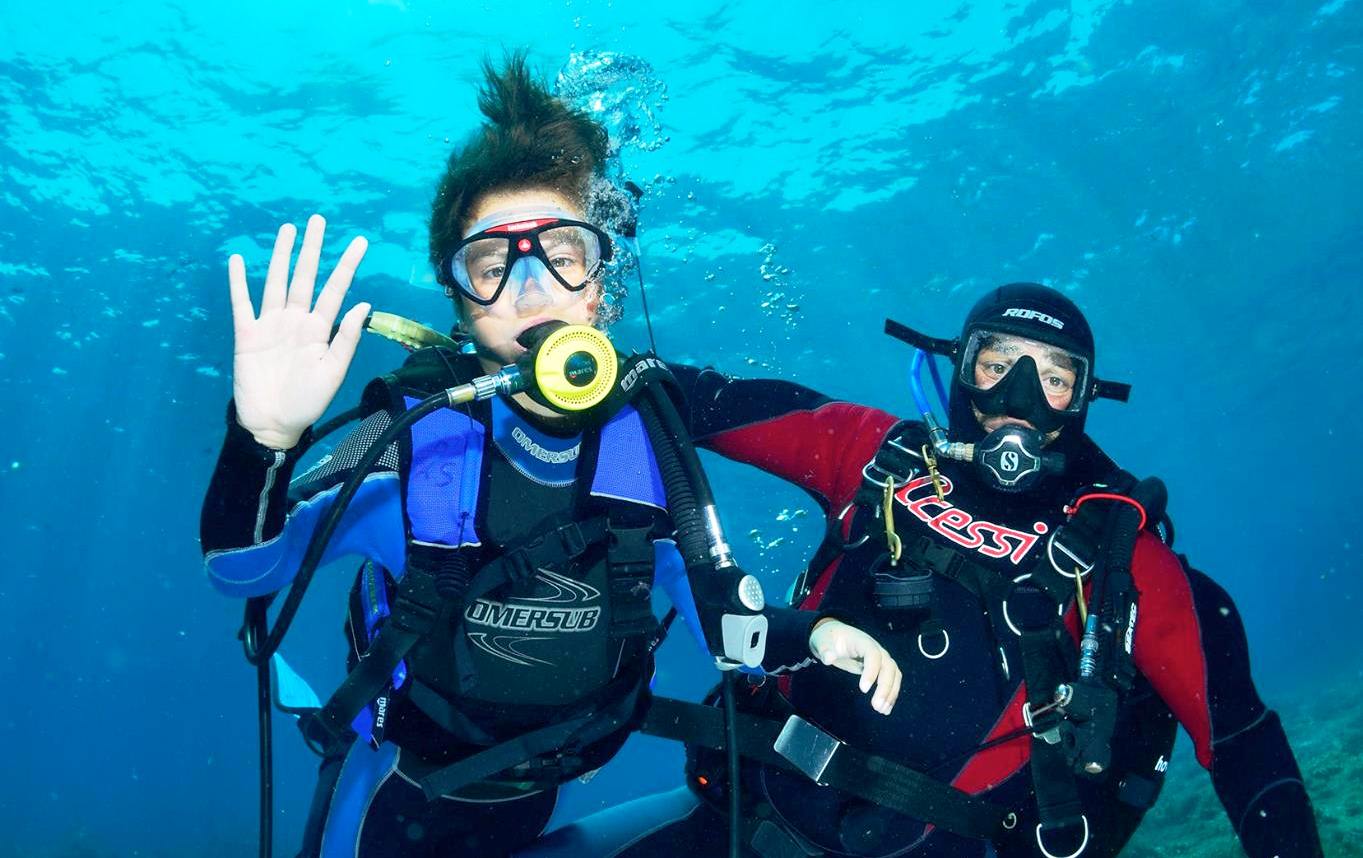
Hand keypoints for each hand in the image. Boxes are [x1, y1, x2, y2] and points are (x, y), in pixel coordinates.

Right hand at [229, 215, 370, 448]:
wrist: (274, 423)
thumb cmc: (308, 401)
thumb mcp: (333, 372)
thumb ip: (346, 338)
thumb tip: (362, 303)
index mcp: (319, 329)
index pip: (335, 290)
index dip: (347, 266)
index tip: (360, 242)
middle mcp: (296, 320)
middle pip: (305, 277)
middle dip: (312, 249)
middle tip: (318, 219)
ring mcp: (270, 325)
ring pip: (275, 282)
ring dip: (280, 256)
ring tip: (287, 230)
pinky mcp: (246, 334)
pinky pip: (241, 303)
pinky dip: (238, 283)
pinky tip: (235, 260)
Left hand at [808, 618, 900, 715]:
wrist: (834, 636)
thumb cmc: (828, 639)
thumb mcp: (821, 641)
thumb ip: (825, 650)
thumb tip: (829, 658)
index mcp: (862, 641)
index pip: (873, 654)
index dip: (871, 671)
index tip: (863, 689)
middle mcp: (876, 648)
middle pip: (888, 666)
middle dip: (885, 687)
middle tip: (876, 706)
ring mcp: (880, 658)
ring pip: (894, 674)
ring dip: (891, 693)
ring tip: (882, 710)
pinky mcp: (880, 668)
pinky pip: (892, 680)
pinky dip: (891, 694)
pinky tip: (885, 709)